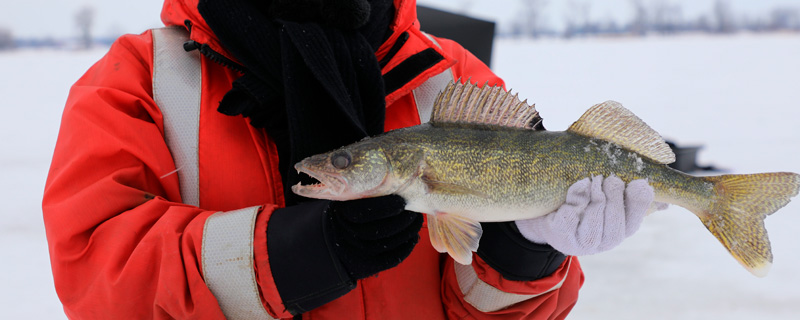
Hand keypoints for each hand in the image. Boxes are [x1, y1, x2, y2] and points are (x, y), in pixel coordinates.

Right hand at [267, 195, 421, 313]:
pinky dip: (406, 247)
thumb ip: (364, 194)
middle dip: (404, 219)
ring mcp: (358, 253)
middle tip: (413, 210)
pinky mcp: (367, 266)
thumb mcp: (345, 202)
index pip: (367, 211)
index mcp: (341, 216)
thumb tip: (398, 186)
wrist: (328, 245)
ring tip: (415, 220)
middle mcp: (349, 236)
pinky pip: (392, 258)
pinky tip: (412, 236)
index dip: (388, 206)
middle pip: (382, 229)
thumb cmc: (344, 217)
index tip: (401, 200)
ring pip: (390, 243)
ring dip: (408, 231)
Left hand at [515, 175, 661, 255]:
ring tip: (591, 179)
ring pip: (594, 219)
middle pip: (616, 218)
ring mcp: (583, 243)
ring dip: (594, 195)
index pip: (638, 216)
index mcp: (624, 228)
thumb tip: (665, 201)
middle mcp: (607, 240)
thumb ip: (633, 196)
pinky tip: (576, 188)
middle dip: (613, 194)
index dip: (639, 199)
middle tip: (607, 177)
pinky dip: (575, 199)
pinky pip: (570, 218)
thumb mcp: (610, 197)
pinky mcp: (562, 237)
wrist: (549, 214)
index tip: (636, 182)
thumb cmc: (586, 202)